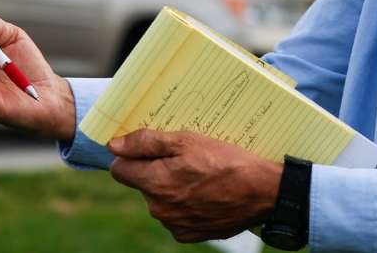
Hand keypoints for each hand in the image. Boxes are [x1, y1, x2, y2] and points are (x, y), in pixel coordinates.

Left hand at [108, 129, 282, 242]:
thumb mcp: (188, 140)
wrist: (262, 192)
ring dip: (173, 189)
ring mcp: (173, 224)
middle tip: (187, 160)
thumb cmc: (227, 162)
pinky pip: (176, 216)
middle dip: (157, 171)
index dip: (133, 156)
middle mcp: (158, 208)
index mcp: (154, 183)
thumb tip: (114, 146)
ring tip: (201, 177)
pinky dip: (186, 205)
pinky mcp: (189, 234)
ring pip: (160, 201)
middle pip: (143, 184)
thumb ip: (146, 142)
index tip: (151, 150)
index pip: (119, 170)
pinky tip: (206, 195)